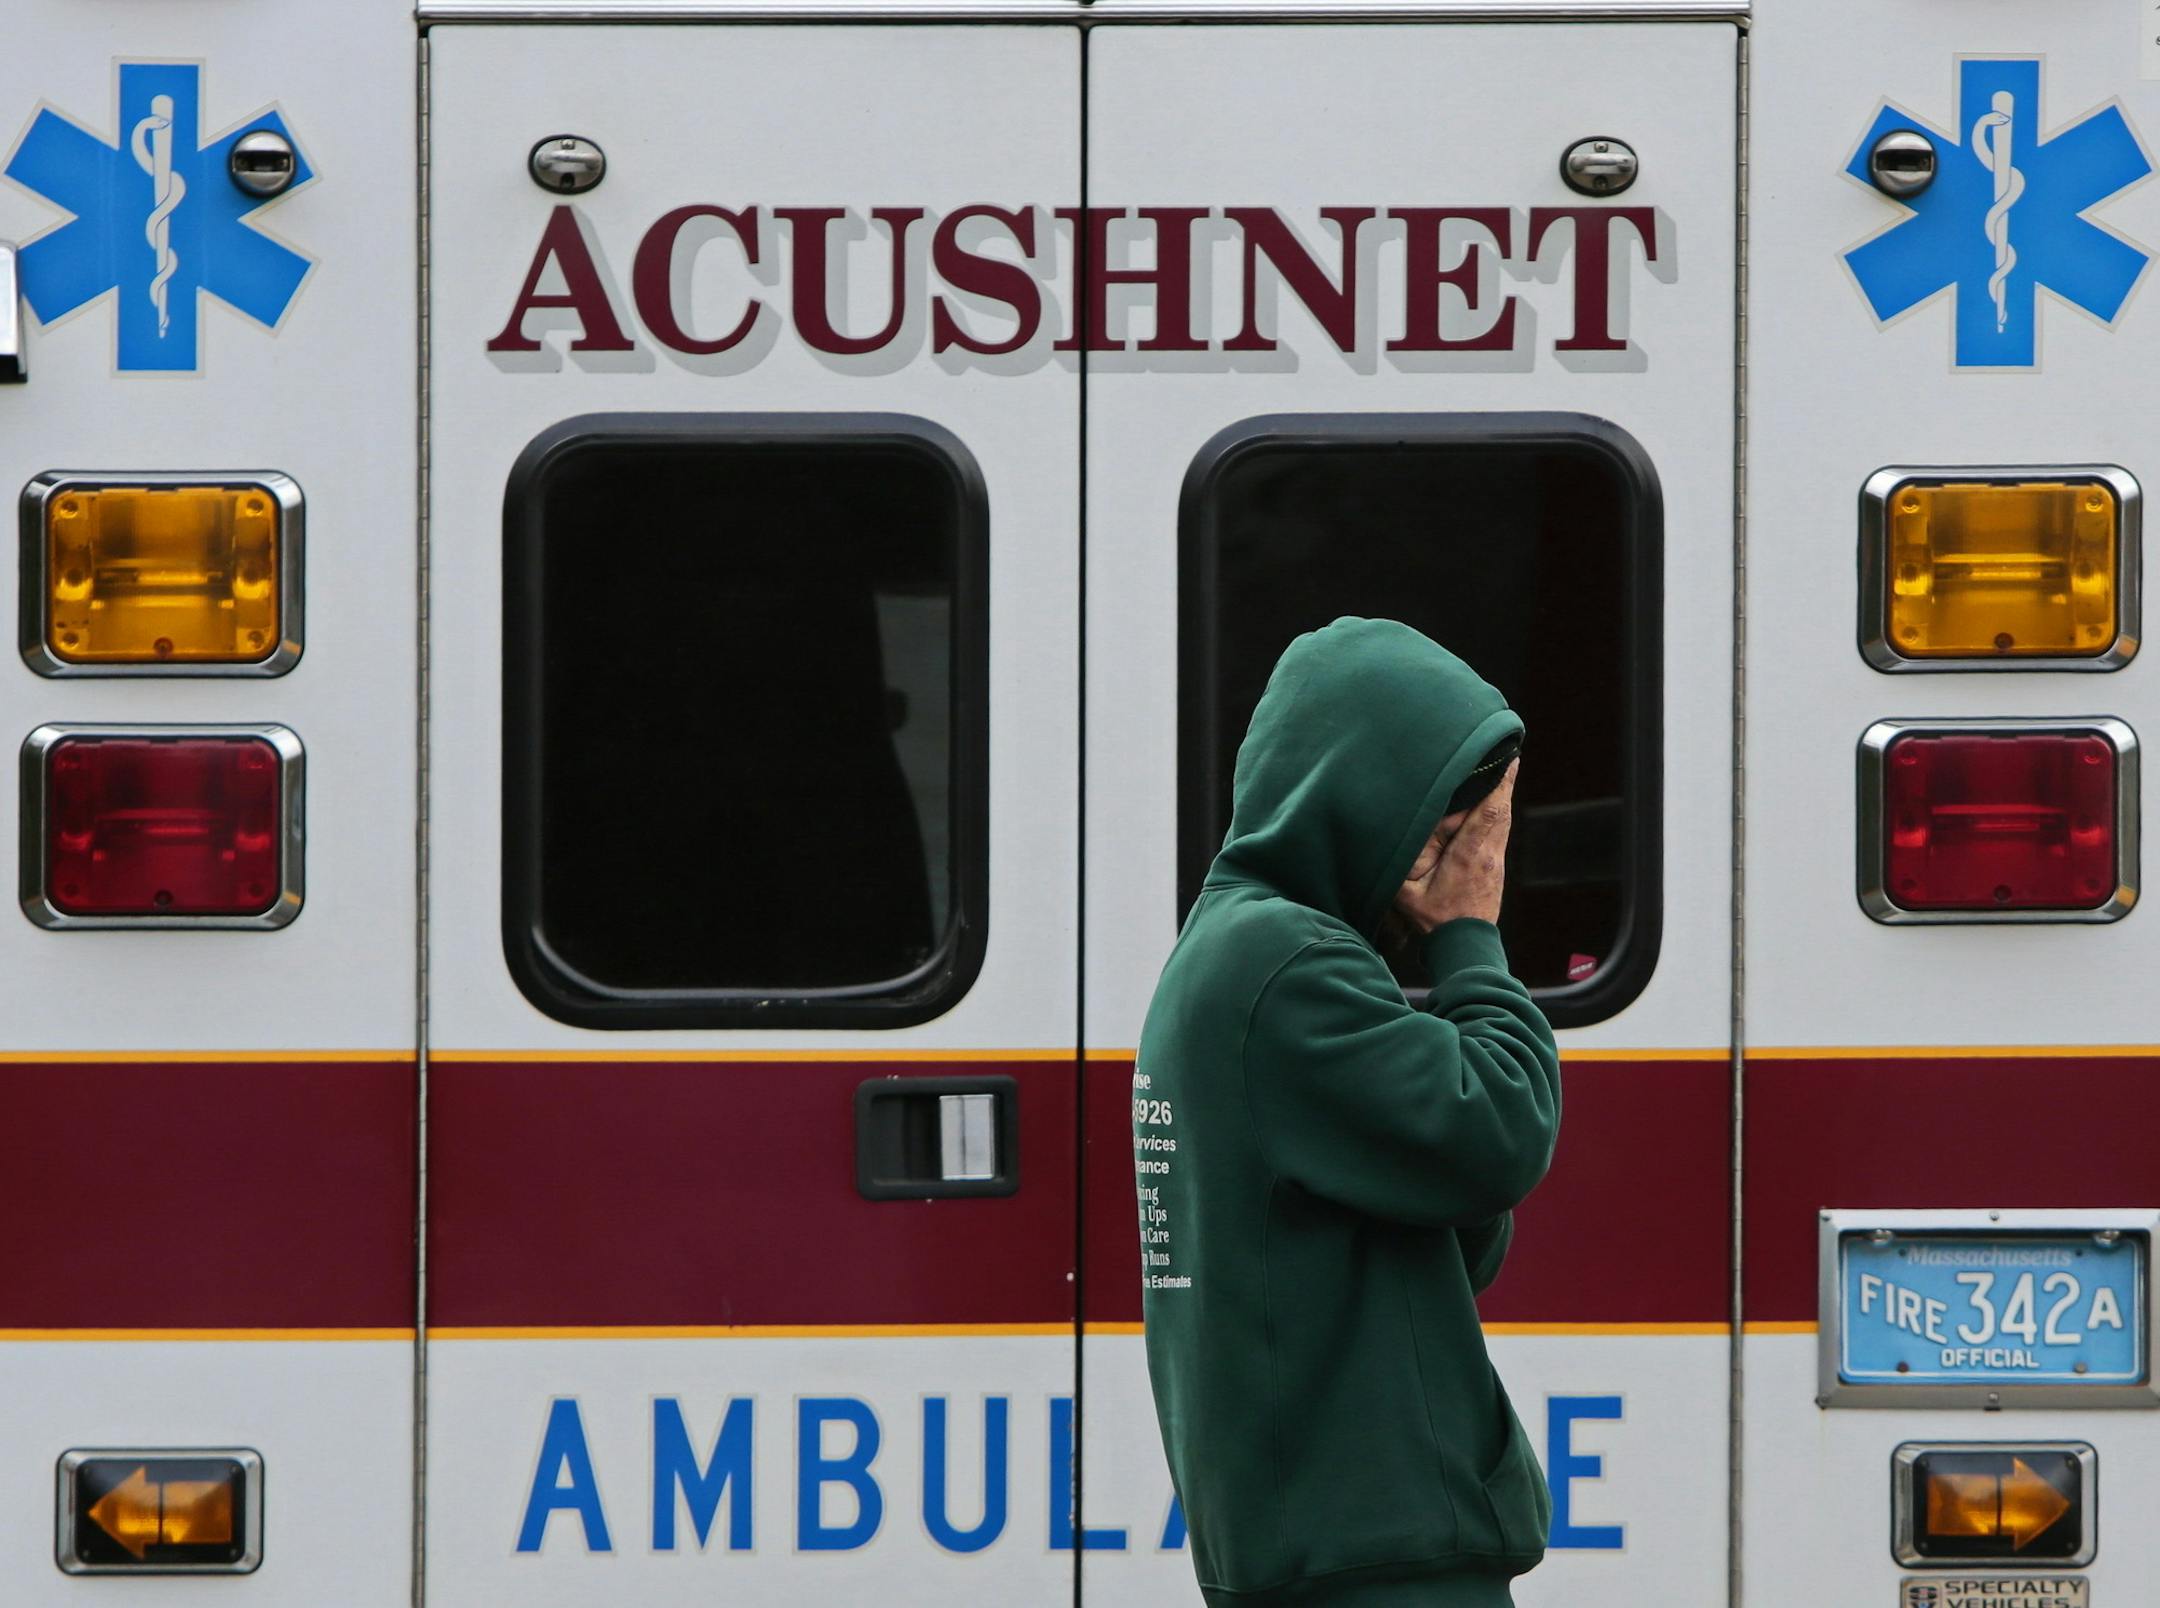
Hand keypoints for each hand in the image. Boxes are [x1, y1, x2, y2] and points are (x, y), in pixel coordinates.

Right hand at [1393, 759, 1517, 933]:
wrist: (1463, 945)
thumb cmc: (1433, 919)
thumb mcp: (1405, 892)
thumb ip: (1401, 860)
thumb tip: (1401, 830)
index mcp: (1468, 855)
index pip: (1489, 812)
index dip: (1500, 784)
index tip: (1508, 759)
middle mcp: (1488, 855)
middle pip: (1502, 809)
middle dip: (1504, 780)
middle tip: (1506, 751)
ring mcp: (1496, 861)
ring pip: (1503, 819)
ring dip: (1502, 793)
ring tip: (1503, 766)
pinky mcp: (1496, 867)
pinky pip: (1499, 830)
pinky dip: (1497, 809)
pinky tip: (1493, 798)